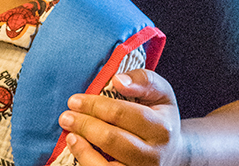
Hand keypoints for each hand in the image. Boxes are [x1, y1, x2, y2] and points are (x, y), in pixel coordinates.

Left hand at [58, 69, 185, 165]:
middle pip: (112, 139)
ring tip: (70, 136)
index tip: (74, 100)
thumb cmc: (159, 116)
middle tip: (66, 116)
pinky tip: (78, 150)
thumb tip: (118, 80)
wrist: (172, 151)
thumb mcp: (160, 92)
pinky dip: (88, 163)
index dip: (94, 106)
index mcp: (161, 128)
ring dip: (83, 150)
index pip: (121, 114)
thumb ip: (142, 80)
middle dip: (84, 125)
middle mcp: (153, 155)